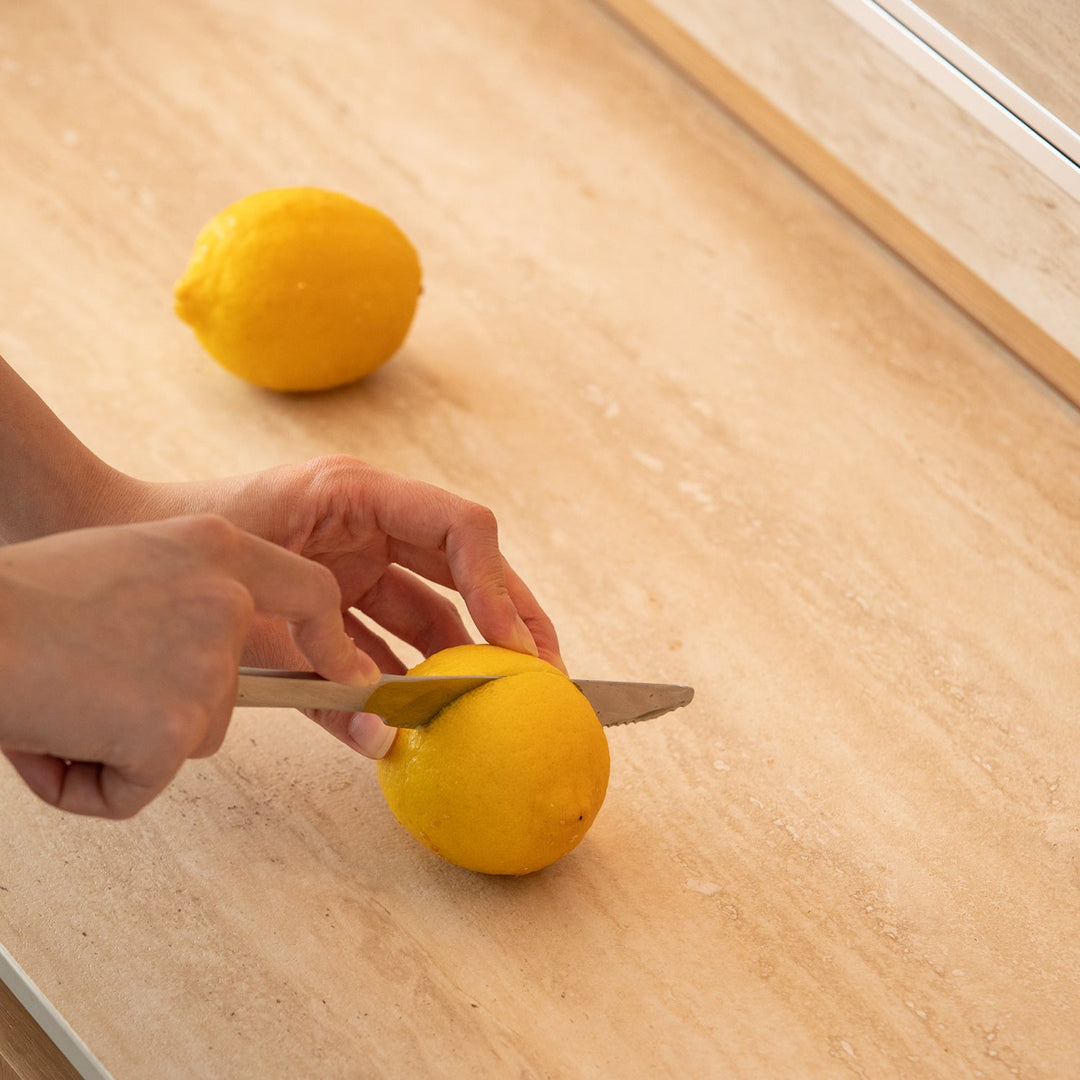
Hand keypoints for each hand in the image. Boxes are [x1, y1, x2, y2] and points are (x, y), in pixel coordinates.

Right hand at [0, 515, 376, 817]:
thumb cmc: (21, 598)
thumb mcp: (126, 561)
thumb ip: (183, 596)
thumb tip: (201, 653)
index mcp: (215, 549)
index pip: (310, 592)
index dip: (329, 639)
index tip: (344, 672)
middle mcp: (224, 601)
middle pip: (228, 693)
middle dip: (163, 709)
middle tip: (86, 685)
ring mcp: (206, 666)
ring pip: (185, 739)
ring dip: (122, 743)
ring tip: (57, 704)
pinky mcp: (174, 728)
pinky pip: (141, 787)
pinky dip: (92, 784)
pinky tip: (50, 739)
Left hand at [139, 456, 563, 744]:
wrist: (118, 543)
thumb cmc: (185, 538)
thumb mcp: (263, 584)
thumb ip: (326, 655)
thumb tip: (388, 734)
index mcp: (360, 495)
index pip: (460, 528)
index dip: (497, 585)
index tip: (515, 650)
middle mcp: (369, 530)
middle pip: (466, 574)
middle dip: (510, 623)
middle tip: (547, 680)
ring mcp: (351, 570)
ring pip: (428, 620)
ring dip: (454, 667)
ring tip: (489, 716)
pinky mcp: (327, 612)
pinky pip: (375, 655)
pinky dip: (389, 693)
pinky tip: (405, 735)